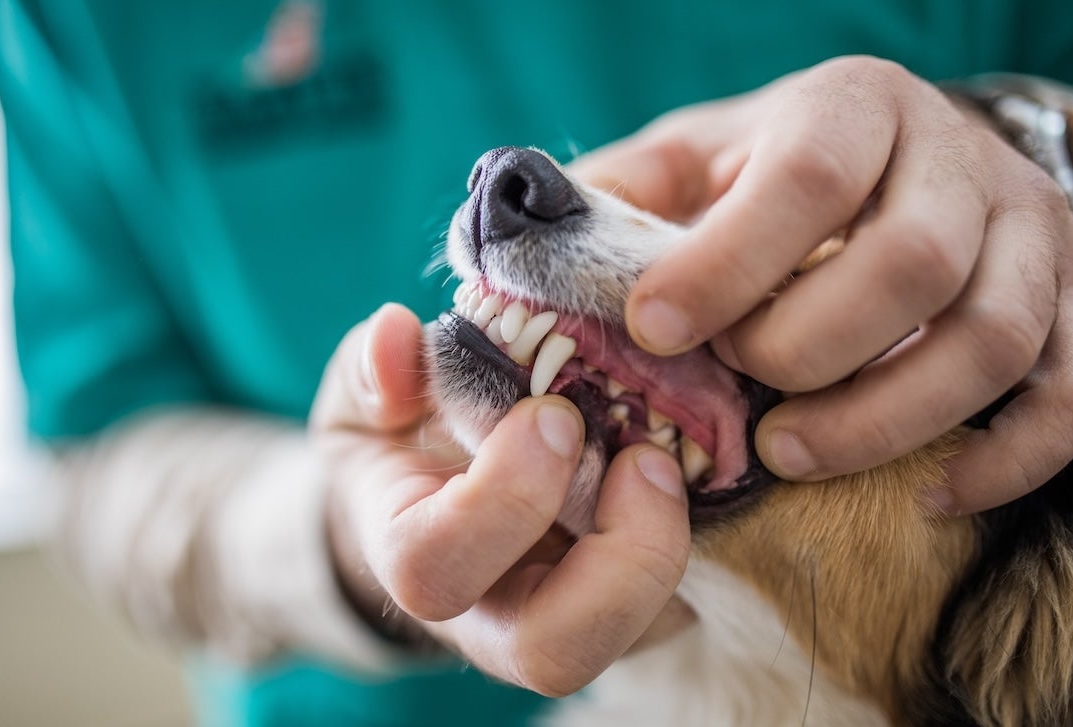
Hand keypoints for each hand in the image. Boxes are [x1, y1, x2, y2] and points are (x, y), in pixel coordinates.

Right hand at [312, 303, 692, 694]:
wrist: (432, 495)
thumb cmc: (400, 440)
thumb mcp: (369, 395)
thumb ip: (373, 368)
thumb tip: (396, 336)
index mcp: (413, 556)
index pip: (436, 568)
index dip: (502, 499)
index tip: (553, 413)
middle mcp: (490, 616)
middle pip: (552, 653)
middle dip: (614, 558)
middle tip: (643, 457)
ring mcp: (565, 622)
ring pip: (632, 640)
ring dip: (667, 550)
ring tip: (669, 461)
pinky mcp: (630, 610)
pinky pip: (681, 605)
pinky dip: (704, 540)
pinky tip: (701, 465)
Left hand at [571, 56, 1072, 513]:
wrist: (897, 163)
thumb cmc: (767, 177)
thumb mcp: (686, 163)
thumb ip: (615, 199)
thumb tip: (520, 252)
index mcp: (853, 108)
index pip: (808, 177)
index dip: (729, 262)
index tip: (656, 329)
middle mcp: (958, 159)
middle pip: (911, 264)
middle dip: (809, 348)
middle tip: (740, 394)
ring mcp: (1034, 234)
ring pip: (996, 338)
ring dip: (888, 417)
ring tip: (793, 454)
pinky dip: (1007, 459)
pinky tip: (926, 496)